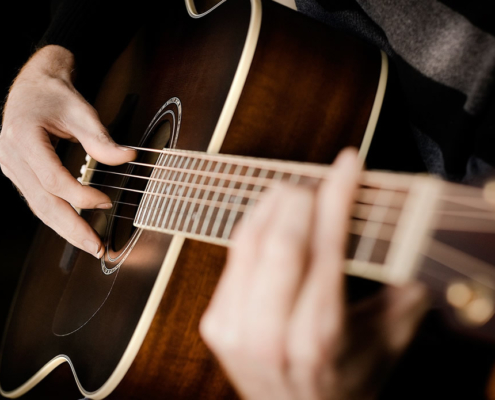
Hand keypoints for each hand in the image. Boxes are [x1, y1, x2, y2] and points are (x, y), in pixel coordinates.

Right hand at [0, 45, 135, 257]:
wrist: (32, 87)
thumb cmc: (55, 95)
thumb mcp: (81, 111)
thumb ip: (101, 139)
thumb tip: (128, 157)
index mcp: (23, 138)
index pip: (53, 179)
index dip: (81, 195)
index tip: (107, 202)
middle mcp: (12, 157)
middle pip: (43, 203)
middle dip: (72, 228)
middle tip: (96, 246)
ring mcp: (12, 168)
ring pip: (39, 207)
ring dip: (65, 229)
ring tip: (89, 244)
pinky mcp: (19, 174)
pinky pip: (39, 201)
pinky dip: (58, 217)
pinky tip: (75, 228)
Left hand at [200, 148, 427, 399]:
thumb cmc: (342, 384)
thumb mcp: (384, 346)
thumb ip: (403, 296)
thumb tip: (410, 245)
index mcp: (318, 339)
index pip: (326, 248)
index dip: (337, 197)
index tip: (347, 165)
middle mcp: (270, 335)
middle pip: (280, 241)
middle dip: (302, 198)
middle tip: (320, 179)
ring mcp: (234, 328)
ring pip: (249, 241)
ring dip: (274, 205)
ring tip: (296, 191)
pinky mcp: (214, 322)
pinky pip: (232, 255)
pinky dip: (253, 225)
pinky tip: (270, 214)